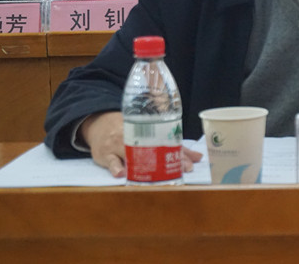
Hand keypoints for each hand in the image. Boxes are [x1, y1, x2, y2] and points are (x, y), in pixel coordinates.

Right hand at [80, 111, 201, 177]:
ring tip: (152, 174)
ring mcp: (119, 145)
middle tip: (181, 170)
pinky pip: (110, 161)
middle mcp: (135, 138)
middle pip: (153, 150)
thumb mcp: (149, 136)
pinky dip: (115, 167)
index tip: (191, 164)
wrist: (100, 124)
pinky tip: (121, 174)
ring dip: (143, 165)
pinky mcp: (105, 153)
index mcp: (148, 133)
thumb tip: (198, 158)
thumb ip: (173, 147)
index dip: (180, 154)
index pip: (167, 144)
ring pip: (133, 155)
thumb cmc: (130, 131)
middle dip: (167, 161)